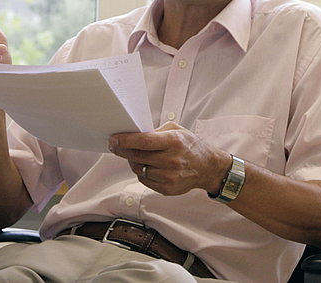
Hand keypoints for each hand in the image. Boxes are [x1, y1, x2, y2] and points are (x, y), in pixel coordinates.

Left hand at [108, 122, 229, 195]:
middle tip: (115, 145)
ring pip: (139, 169)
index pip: (144, 142)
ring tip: (134, 155)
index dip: (125, 141)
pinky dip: (141, 172)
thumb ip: (155, 131)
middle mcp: (172, 160)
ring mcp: (170, 177)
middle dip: (122, 150)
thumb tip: (133, 135)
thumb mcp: (176, 130)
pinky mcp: (168, 189)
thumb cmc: (189, 145)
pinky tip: (145, 165)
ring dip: (132, 161)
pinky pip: (145, 180)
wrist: (207, 167)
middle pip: (137, 157)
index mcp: (174, 142)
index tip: (113, 139)